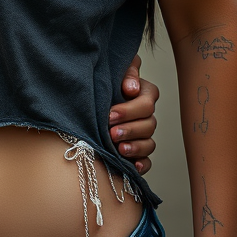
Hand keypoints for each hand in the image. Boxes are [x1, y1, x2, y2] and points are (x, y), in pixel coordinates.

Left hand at [109, 54, 158, 174]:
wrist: (87, 95)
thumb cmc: (101, 78)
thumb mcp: (113, 69)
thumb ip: (127, 72)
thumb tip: (132, 89)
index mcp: (144, 93)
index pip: (147, 103)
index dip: (130, 110)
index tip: (110, 114)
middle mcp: (146, 114)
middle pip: (149, 125)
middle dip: (130, 130)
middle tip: (111, 132)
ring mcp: (142, 133)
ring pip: (149, 143)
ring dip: (135, 147)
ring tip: (119, 149)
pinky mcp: (137, 150)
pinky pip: (147, 161)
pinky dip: (142, 164)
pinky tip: (133, 166)